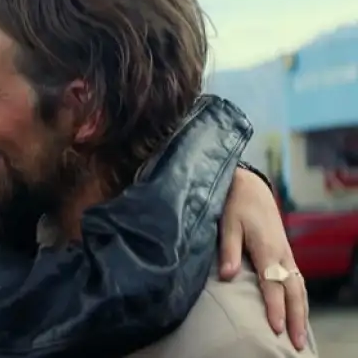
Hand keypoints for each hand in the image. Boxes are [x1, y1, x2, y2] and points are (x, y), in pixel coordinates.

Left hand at [219, 168, 307, 350]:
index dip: (274, 307)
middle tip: (296, 342)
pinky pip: (297, 279)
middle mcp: (281, 253)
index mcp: (267, 248)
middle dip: (295, 317)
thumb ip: (228, 250)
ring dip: (301, 311)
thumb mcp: (228, 224)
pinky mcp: (284, 252)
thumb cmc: (235, 204)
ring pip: (299, 286)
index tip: (275, 328)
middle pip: (293, 290)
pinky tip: (297, 311)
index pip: (272, 284)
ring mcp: (286, 253)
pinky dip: (299, 298)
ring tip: (300, 334)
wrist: (249, 186)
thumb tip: (227, 276)